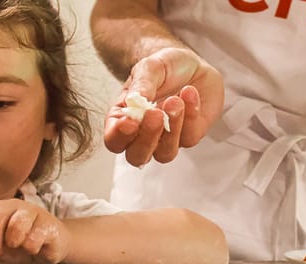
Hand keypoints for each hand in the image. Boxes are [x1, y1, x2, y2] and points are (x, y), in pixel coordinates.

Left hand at [0, 199, 69, 263]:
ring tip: (19, 247)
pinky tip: (36, 248)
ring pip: (15, 228)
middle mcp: (15, 206)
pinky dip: (31, 249)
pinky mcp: (49, 224)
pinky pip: (33, 240)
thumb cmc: (23, 243)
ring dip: (14, 244)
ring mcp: (33, 212)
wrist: (53, 246)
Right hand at [105, 47, 223, 165]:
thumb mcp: (149, 68)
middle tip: (155, 114)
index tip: (130, 122)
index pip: (114, 140)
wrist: (191, 64)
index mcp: (123, 119)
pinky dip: (191, 114)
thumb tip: (135, 99)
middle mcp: (143, 134)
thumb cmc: (164, 68)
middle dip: (146, 138)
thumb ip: (142, 84)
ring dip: (171, 129)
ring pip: (165, 153)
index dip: (119, 136)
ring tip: (176, 100)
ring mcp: (167, 139)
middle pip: (137, 156)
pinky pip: (190, 137)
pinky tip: (189, 92)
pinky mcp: (189, 136)